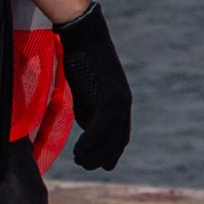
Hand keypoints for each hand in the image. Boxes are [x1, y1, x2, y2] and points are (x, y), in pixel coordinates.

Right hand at [55, 3, 132, 171]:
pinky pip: (100, 128)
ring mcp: (118, 101)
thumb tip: (90, 131)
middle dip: (104, 156)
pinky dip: (90, 142)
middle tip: (89, 167)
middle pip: (118, 139)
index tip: (103, 165)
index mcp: (121, 102)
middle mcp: (124, 103)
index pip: (120, 134)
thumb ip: (90, 111)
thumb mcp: (86, 92)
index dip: (112, 151)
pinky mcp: (108, 97)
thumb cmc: (81, 60)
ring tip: (81, 162)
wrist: (82, 36)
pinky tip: (79, 151)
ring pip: (110, 137)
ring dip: (95, 153)